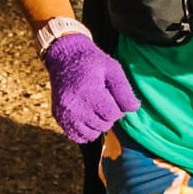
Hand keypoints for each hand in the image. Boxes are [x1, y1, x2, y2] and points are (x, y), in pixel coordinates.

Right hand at [42, 28, 139, 142]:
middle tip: (104, 101)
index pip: (112, 115)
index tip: (113, 97)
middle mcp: (74, 106)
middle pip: (103, 125)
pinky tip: (87, 117)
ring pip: (91, 134)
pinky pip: (77, 136)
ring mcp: (64, 113)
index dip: (118, 108)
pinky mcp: (58, 117)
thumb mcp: (112, 69)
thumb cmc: (92, 62)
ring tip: (95, 108)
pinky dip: (85, 130)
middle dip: (108, 116)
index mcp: (89, 92)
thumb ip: (125, 91)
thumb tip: (134, 108)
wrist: (64, 57)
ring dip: (98, 124)